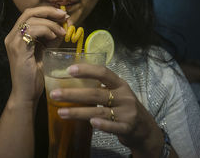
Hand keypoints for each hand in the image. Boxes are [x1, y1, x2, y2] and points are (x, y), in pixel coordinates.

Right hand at [4, 6, 67, 104]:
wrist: (26, 93)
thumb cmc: (35, 75)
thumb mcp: (45, 51)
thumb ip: (51, 38)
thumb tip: (63, 25)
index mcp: (17, 35)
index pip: (30, 13)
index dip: (47, 10)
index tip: (63, 15)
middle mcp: (12, 36)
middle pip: (29, 12)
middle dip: (49, 11)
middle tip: (64, 16)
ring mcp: (13, 42)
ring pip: (32, 19)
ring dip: (51, 23)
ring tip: (62, 32)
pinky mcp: (18, 49)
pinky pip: (33, 31)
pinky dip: (46, 30)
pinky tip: (54, 37)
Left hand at [49, 63, 163, 156]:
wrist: (145, 128)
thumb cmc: (124, 107)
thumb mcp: (117, 93)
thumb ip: (101, 87)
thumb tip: (72, 80)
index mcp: (120, 84)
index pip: (103, 72)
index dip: (87, 70)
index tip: (69, 70)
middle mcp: (124, 96)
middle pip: (96, 93)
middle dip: (73, 93)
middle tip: (54, 94)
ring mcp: (127, 112)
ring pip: (100, 111)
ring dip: (78, 112)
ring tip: (61, 112)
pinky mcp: (127, 127)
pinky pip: (113, 126)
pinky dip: (102, 125)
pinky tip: (90, 123)